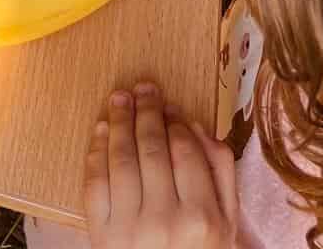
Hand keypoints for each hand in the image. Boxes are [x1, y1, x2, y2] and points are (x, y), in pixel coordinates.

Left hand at [86, 84, 238, 248]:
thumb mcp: (227, 224)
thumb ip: (220, 174)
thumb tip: (197, 126)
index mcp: (202, 217)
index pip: (184, 151)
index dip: (174, 121)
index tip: (169, 104)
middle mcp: (166, 221)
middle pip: (151, 148)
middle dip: (145, 111)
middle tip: (143, 87)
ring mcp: (130, 228)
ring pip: (121, 159)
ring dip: (117, 121)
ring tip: (119, 98)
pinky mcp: (102, 234)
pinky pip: (95, 183)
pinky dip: (95, 151)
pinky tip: (100, 130)